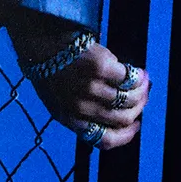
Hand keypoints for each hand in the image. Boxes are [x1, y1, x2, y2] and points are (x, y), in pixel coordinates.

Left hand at [31, 39, 150, 149]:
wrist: (37, 40)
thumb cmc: (49, 68)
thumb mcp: (57, 98)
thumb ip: (79, 111)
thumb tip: (114, 113)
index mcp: (68, 118)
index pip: (105, 140)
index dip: (126, 135)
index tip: (135, 125)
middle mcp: (80, 107)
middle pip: (122, 118)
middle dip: (138, 108)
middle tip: (142, 96)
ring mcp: (90, 87)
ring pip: (128, 99)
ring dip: (141, 91)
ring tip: (143, 82)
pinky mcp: (99, 67)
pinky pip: (128, 79)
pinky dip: (138, 77)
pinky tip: (138, 72)